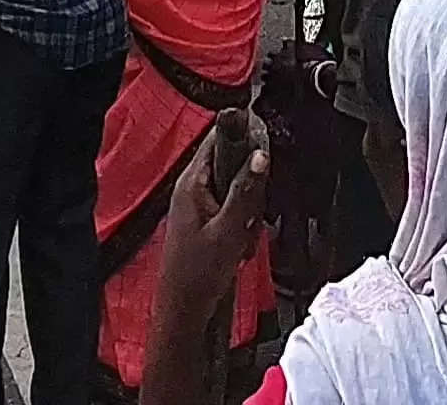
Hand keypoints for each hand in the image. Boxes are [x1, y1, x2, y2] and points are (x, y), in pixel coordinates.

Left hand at [157, 110, 268, 300]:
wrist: (184, 309)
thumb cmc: (196, 275)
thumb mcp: (228, 230)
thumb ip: (245, 191)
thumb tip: (259, 156)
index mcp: (192, 183)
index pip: (217, 139)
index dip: (242, 137)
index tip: (262, 146)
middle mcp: (192, 189)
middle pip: (232, 164)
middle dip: (250, 187)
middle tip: (250, 213)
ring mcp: (198, 205)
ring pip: (236, 190)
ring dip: (247, 212)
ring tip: (242, 236)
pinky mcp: (206, 221)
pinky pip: (233, 210)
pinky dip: (242, 227)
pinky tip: (239, 246)